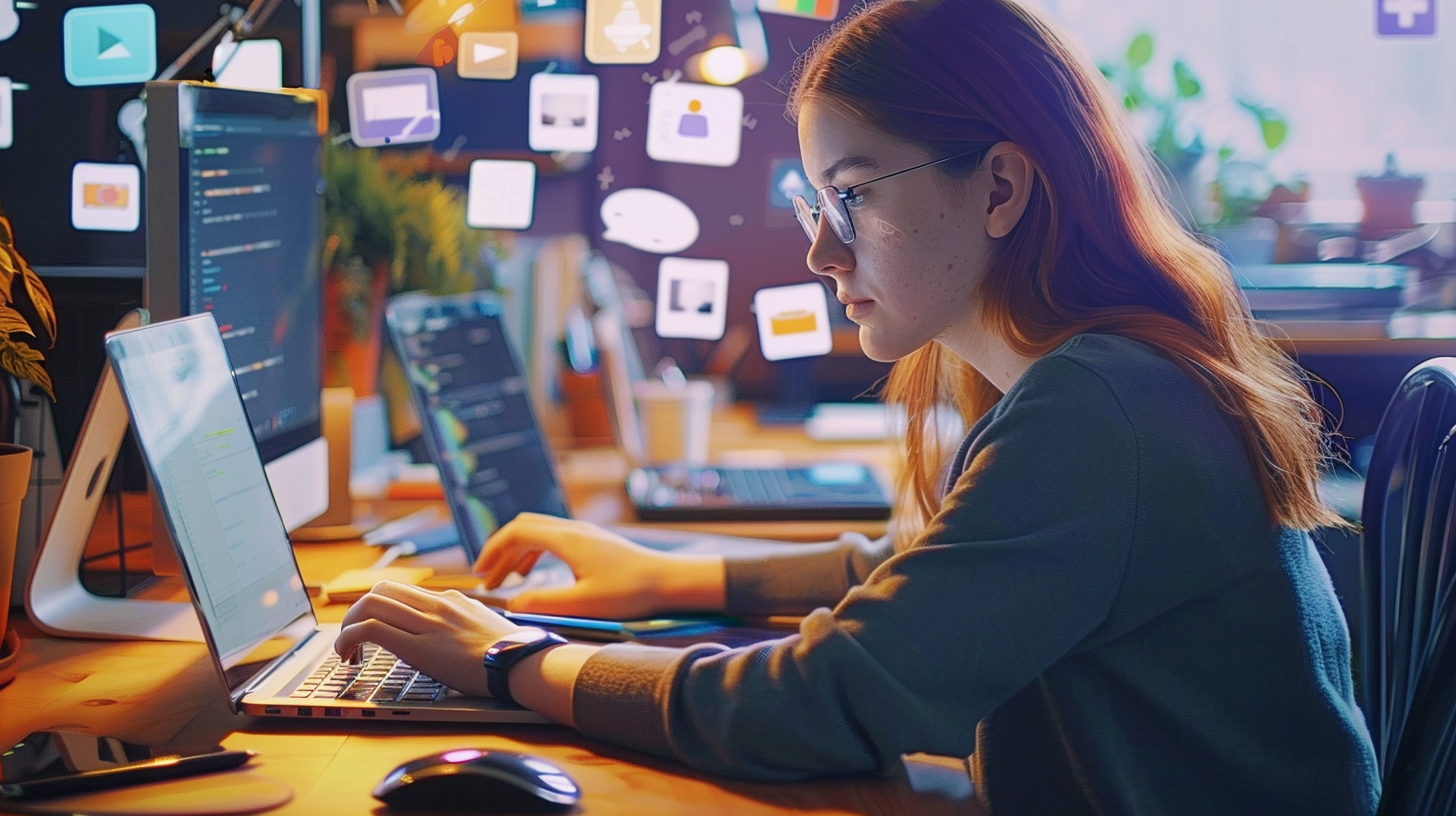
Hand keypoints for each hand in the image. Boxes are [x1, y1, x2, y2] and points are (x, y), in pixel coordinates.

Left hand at [334, 581, 526, 696]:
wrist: (521, 663)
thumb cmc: (510, 653)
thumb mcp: (485, 626)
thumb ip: (465, 621)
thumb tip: (453, 631)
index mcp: (451, 600)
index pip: (402, 590)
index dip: (377, 607)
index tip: (371, 628)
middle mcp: (436, 604)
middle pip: (380, 590)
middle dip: (356, 612)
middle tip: (352, 638)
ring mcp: (428, 622)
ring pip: (370, 604)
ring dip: (348, 626)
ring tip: (346, 651)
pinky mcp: (419, 646)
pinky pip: (371, 630)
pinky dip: (349, 638)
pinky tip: (348, 657)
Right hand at [474, 512, 724, 618]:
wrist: (670, 581)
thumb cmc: (630, 593)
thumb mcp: (581, 604)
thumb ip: (542, 603)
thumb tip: (512, 602)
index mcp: (566, 539)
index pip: (516, 533)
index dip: (492, 551)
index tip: (479, 574)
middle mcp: (573, 529)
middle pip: (524, 527)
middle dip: (501, 550)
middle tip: (487, 577)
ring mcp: (586, 533)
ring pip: (540, 532)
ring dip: (518, 553)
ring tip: (507, 580)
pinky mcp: (596, 542)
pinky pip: (555, 539)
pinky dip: (537, 553)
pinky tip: (537, 574)